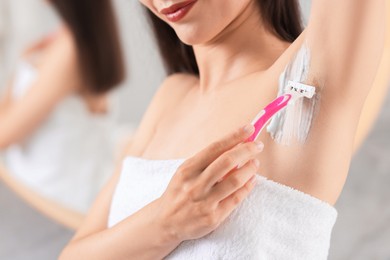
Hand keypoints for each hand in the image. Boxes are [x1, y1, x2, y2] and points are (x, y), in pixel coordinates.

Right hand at [154, 124, 262, 243]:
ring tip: (255, 163)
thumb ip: (206, 162)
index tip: (248, 129)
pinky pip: (236, 199)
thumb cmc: (179, 193)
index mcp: (187, 169)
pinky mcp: (213, 217)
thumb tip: (233, 147)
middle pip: (227, 162)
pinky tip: (252, 180)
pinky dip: (247, 187)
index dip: (233, 137)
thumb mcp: (185, 173)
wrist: (166, 222)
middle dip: (246, 150)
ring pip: (234, 180)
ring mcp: (204, 202)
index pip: (214, 148)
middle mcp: (195, 184)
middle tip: (257, 145)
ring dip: (249, 169)